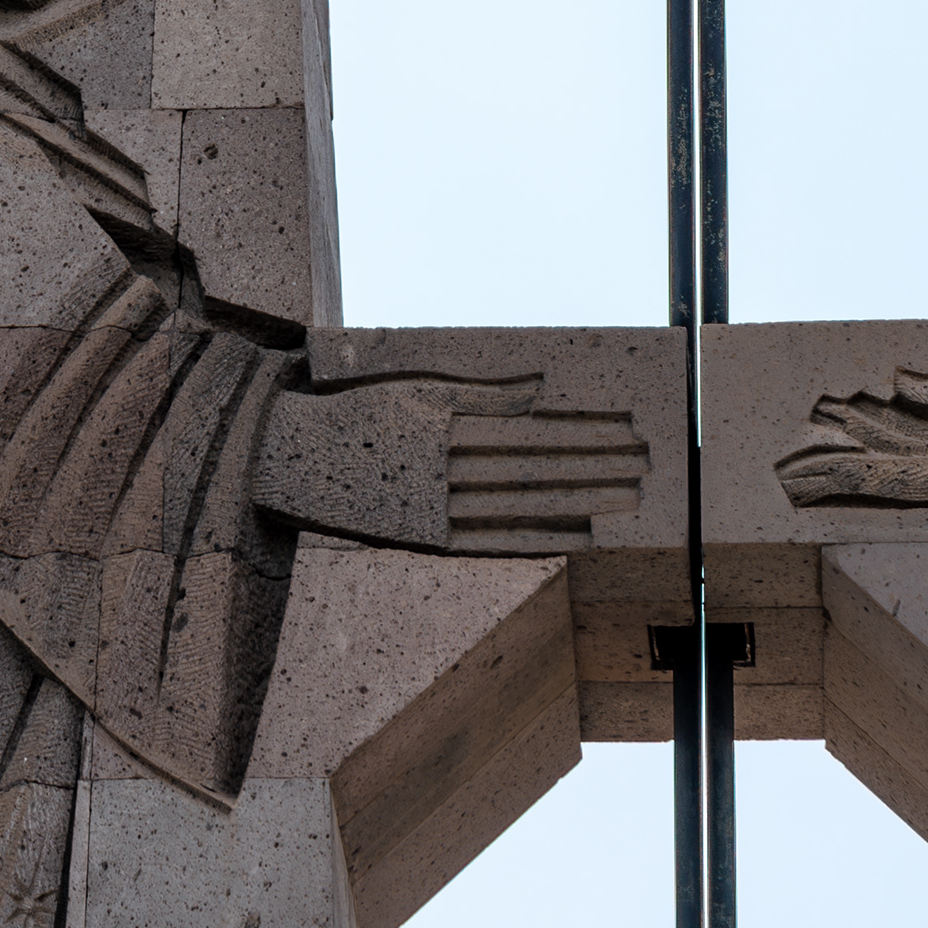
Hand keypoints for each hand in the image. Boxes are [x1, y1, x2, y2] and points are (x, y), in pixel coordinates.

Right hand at [256, 375, 648, 550]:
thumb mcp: (413, 390)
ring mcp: (436, 507)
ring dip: (580, 498)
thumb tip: (540, 387)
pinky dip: (538, 538)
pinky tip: (579, 534)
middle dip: (596, 461)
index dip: (583, 427)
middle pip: (536, 464)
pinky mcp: (425, 540)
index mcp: (445, 423)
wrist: (279, 461)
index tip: (628, 426)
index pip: (531, 426)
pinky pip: (492, 541)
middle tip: (648, 461)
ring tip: (629, 496)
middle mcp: (446, 467)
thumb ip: (480, 393)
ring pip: (522, 502)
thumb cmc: (350, 414)